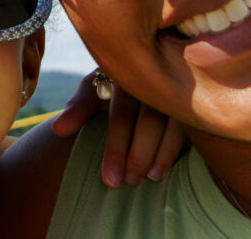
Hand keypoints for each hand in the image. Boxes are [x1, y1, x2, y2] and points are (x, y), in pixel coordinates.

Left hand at [52, 69, 185, 187]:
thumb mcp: (93, 90)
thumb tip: (58, 131)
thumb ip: (78, 109)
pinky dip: (177, 148)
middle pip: (151, 120)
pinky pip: (191, 127)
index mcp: (126, 74)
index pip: (122, 115)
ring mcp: (177, 88)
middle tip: (129, 181)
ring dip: (162, 154)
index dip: (116, 148)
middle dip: (139, 155)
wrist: (140, 68)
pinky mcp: (192, 101)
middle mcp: (154, 78)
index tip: (109, 180)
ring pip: (174, 124)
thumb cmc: (112, 84)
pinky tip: (166, 169)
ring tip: (149, 178)